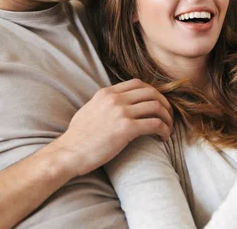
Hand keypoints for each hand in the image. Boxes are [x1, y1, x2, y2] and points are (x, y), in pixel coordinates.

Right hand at [53, 79, 172, 176]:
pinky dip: (164, 129)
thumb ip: (105, 103)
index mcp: (106, 93)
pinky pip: (154, 123)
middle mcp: (115, 99)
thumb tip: (119, 104)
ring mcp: (121, 112)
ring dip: (167, 118)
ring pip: (156, 106)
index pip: (138, 83)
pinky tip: (163, 137)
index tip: (157, 104)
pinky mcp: (126, 128)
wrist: (68, 153)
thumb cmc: (77, 138)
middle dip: (164, 104)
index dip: (153, 93)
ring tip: (168, 129)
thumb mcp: (90, 109)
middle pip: (151, 92)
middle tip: (168, 116)